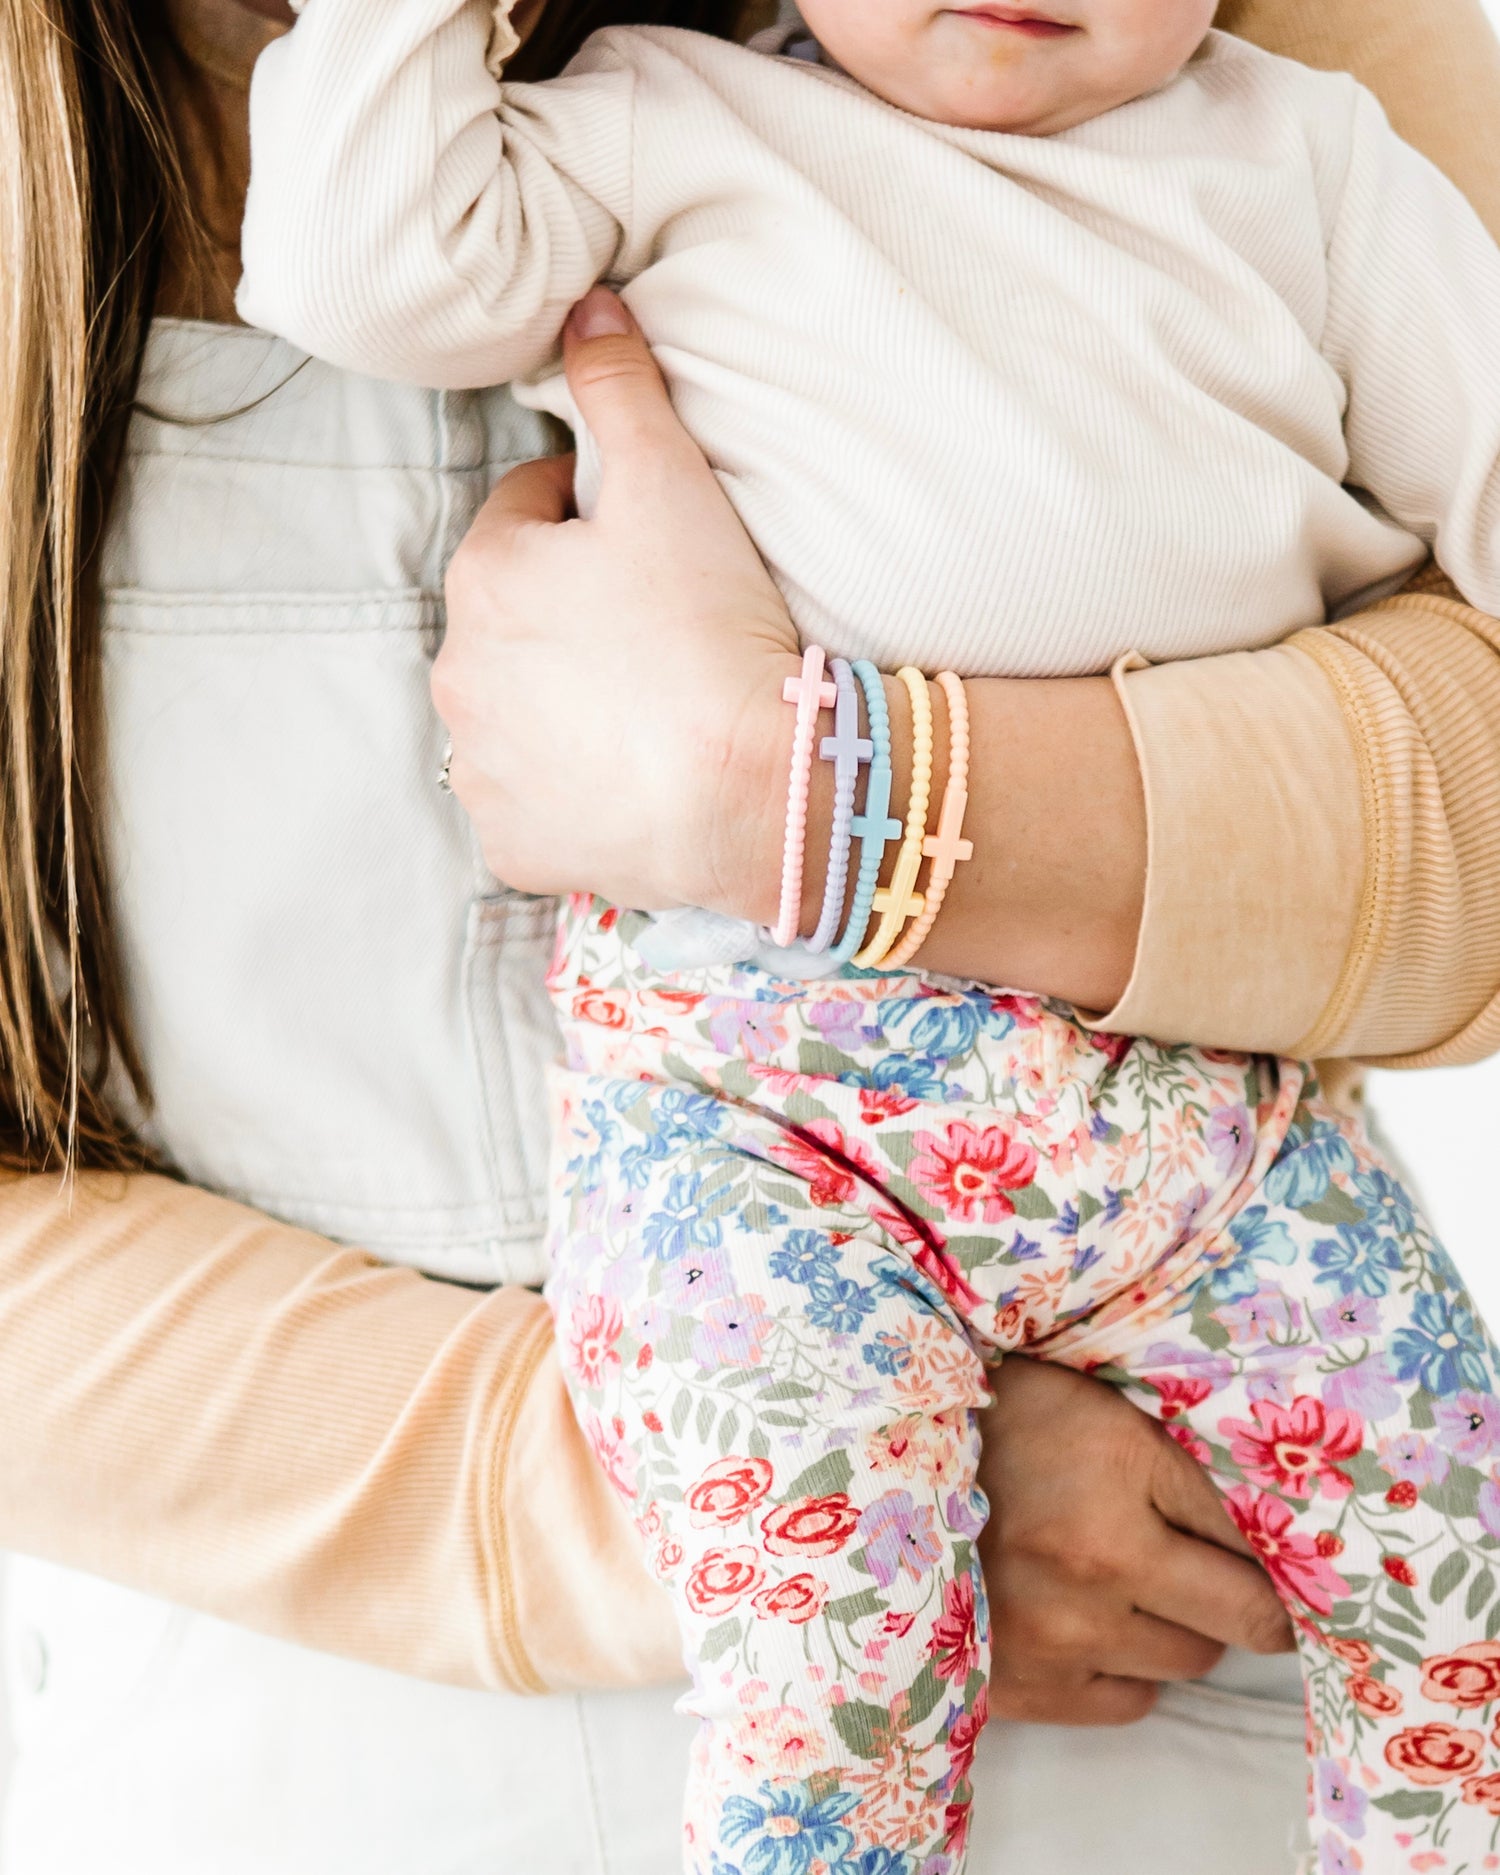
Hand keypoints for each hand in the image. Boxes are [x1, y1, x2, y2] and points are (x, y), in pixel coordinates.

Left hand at [433, 288, 799, 915]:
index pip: (526, 514)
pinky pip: (533, 803)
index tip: (644, 539)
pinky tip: (630, 779)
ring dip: (561, 702)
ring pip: (516, 713)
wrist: (754, 794)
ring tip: (646, 705)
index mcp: (485, 577)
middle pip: (514, 619)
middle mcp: (458, 677)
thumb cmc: (708, 631)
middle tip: (656, 625)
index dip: (588, 515)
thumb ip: (621, 386)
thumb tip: (587, 303)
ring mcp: (482, 771)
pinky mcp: (515, 845)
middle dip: (568, 612)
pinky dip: (569, 790)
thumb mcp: (671, 484)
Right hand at [978, 1358, 1292, 1724]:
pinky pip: (1129, 1702)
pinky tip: (1088, 1616)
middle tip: (1206, 1560)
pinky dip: (1125, 1667)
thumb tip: (1286, 1513)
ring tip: (1124, 1575)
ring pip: (1189, 1661)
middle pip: (1243, 1619)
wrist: (875, 1466)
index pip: (1256, 1539)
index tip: (1288, 1548)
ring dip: (1176, 1625)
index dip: (1281, 1545)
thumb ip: (1186, 1456)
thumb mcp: (1103, 1407)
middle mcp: (1097, 1565)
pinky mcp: (1022, 1687)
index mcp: (1120, 1473)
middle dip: (1239, 1593)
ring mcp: (1058, 1636)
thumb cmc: (1000, 1417)